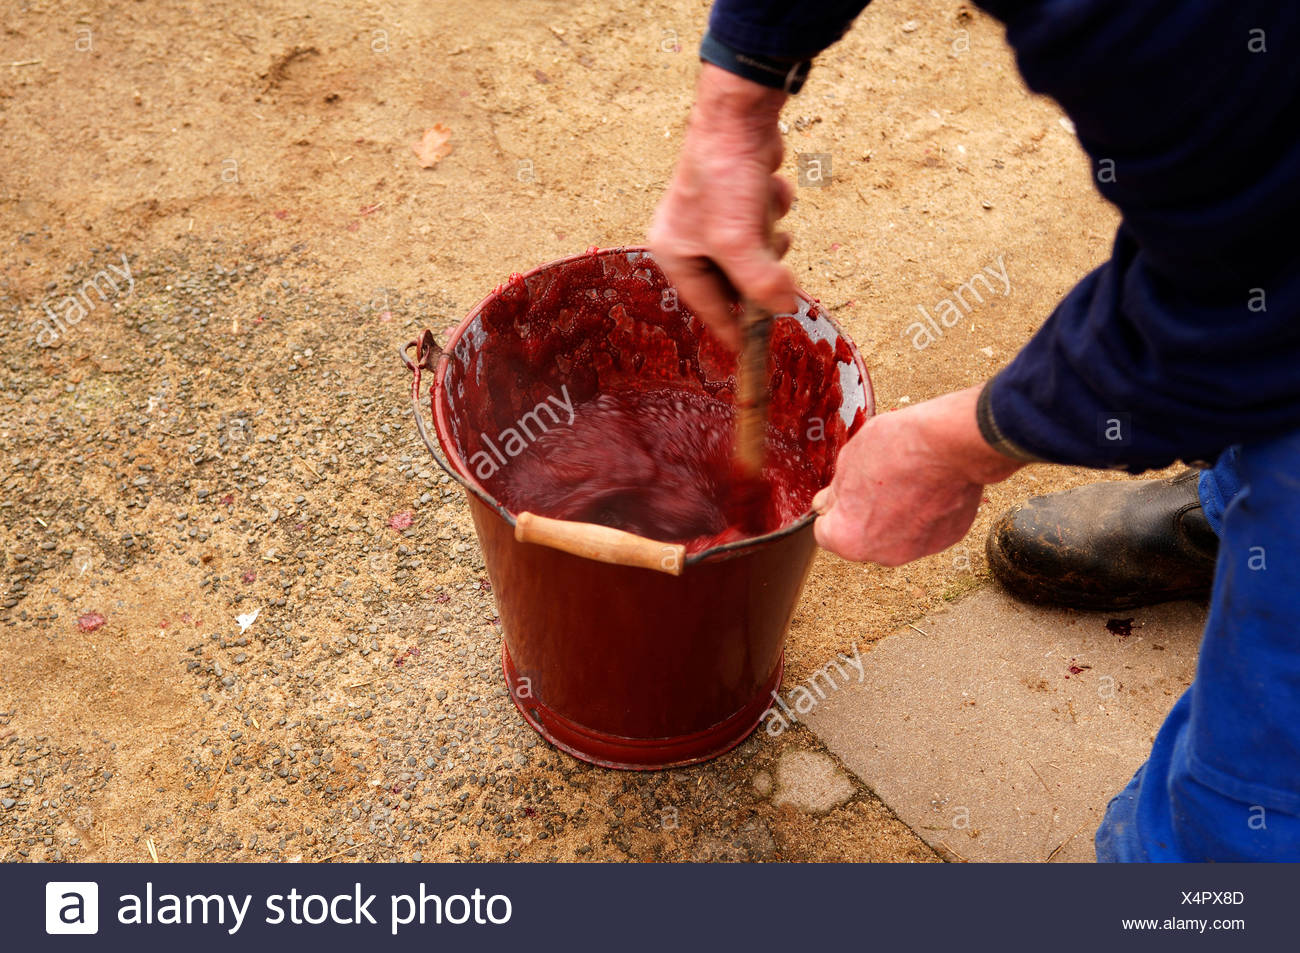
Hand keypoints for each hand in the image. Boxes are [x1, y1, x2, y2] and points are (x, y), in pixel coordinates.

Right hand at [649, 64, 796, 349]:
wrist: (738, 114)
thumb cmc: (724, 179)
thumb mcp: (738, 242)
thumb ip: (760, 284)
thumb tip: (786, 309)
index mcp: (674, 255)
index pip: (707, 308)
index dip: (735, 332)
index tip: (757, 355)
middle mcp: (689, 239)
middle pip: (736, 283)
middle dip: (759, 272)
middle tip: (776, 269)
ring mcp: (715, 218)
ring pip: (757, 252)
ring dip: (769, 236)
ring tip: (765, 214)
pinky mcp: (739, 198)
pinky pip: (765, 223)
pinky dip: (773, 209)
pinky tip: (768, 187)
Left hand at [812, 386, 1025, 565]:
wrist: (950, 444)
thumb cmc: (898, 449)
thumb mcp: (847, 461)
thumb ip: (835, 492)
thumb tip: (829, 503)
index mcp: (848, 538)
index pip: (825, 533)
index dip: (833, 509)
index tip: (842, 495)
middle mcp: (882, 554)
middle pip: (863, 537)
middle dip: (865, 515)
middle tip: (877, 484)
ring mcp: (917, 550)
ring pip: (895, 535)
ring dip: (896, 516)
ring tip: (906, 482)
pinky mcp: (946, 539)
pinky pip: (926, 529)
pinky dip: (925, 513)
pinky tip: (929, 488)